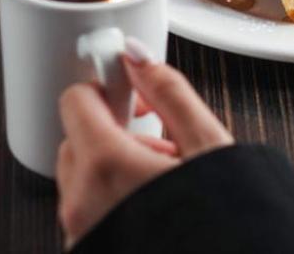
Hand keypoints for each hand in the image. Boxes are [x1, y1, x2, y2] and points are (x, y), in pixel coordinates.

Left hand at [56, 49, 233, 247]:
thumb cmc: (218, 221)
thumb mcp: (208, 145)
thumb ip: (169, 92)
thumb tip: (140, 58)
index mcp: (106, 165)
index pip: (77, 99)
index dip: (108, 90)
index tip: (131, 94)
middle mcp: (81, 201)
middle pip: (76, 137)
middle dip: (115, 132)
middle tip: (160, 144)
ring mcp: (79, 231)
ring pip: (81, 175)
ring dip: (113, 168)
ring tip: (162, 182)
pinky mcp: (87, 249)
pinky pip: (86, 209)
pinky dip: (110, 199)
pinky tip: (150, 205)